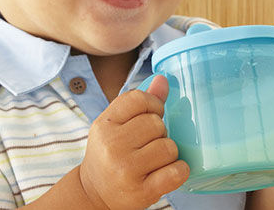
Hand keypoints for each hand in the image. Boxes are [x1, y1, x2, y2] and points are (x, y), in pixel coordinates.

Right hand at [79, 76, 188, 209]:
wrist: (94, 194)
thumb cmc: (109, 154)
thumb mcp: (116, 125)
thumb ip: (139, 102)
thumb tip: (163, 79)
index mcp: (104, 125)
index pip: (138, 99)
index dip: (153, 104)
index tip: (153, 115)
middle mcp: (112, 146)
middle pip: (156, 123)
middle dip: (160, 132)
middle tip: (149, 144)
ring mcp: (126, 170)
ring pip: (169, 147)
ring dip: (168, 153)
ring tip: (154, 160)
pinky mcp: (141, 192)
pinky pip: (176, 172)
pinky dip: (179, 171)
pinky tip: (168, 172)